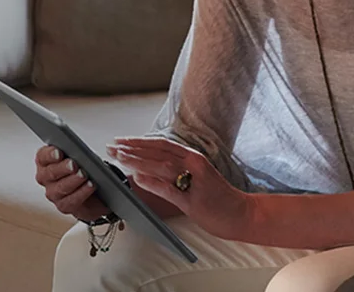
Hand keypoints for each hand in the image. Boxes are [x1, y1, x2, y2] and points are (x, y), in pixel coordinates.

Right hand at [33, 145, 111, 221]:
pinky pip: (71, 201)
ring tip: (84, 175)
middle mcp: (46, 177)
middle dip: (63, 168)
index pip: (43, 156)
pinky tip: (90, 186)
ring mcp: (53, 193)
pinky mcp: (63, 205)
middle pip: (50, 173)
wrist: (94, 191)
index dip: (50, 154)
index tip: (59, 152)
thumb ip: (81, 150)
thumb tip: (98, 148)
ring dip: (73, 181)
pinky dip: (81, 193)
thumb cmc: (85, 168)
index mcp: (46, 160)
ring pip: (60, 188)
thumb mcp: (82, 154)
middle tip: (74, 164)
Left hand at [109, 137, 250, 238]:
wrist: (242, 213)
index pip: (161, 144)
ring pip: (161, 165)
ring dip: (138, 160)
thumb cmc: (218, 198)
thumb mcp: (197, 177)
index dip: (139, 141)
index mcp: (194, 157)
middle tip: (111, 146)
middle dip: (132, 148)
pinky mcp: (194, 199)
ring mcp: (195, 181)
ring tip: (119, 158)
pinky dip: (152, 182)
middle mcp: (194, 164)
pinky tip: (137, 178)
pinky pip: (169, 188)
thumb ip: (176, 171)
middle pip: (158, 151)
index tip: (121, 140)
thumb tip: (147, 169)